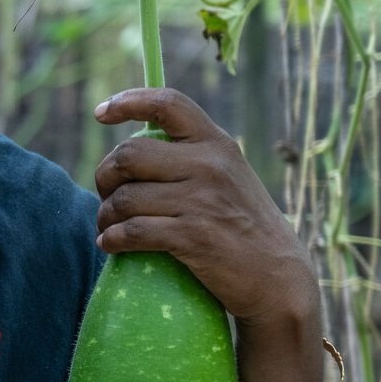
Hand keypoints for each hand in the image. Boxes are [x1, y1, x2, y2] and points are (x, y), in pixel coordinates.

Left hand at [91, 87, 316, 328]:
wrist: (279, 279)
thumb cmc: (244, 226)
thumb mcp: (229, 176)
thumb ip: (190, 157)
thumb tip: (128, 151)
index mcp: (217, 144)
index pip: (168, 104)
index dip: (128, 101)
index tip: (101, 112)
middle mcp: (210, 165)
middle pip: (128, 154)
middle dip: (105, 176)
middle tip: (106, 196)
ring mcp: (202, 200)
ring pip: (125, 197)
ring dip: (105, 215)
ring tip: (107, 226)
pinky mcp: (194, 237)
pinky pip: (132, 231)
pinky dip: (113, 239)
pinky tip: (110, 244)